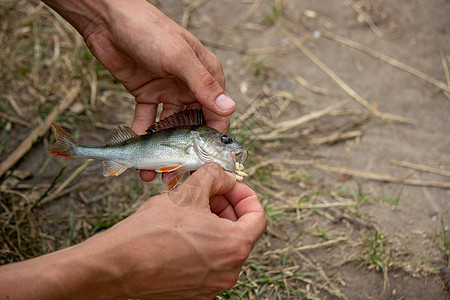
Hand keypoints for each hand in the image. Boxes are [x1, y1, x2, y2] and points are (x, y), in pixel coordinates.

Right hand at [0, 163, 266, 299]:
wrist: (116, 266)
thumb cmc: (151, 231)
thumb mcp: (186, 193)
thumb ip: (213, 177)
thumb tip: (222, 176)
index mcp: (235, 246)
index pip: (258, 216)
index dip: (244, 195)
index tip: (229, 187)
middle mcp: (229, 271)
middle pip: (241, 233)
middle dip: (227, 209)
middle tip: (208, 195)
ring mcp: (212, 287)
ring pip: (224, 249)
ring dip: (214, 226)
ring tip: (191, 212)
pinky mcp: (195, 294)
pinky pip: (208, 265)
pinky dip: (203, 246)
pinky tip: (182, 234)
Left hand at [42, 0, 236, 181]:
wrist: (107, 20)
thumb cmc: (149, 31)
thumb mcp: (179, 58)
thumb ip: (203, 85)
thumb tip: (230, 109)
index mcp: (206, 75)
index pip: (217, 113)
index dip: (212, 138)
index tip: (204, 163)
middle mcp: (189, 86)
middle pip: (193, 124)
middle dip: (184, 150)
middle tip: (174, 173)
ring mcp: (167, 90)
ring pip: (169, 127)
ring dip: (162, 148)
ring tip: (152, 171)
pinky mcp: (146, 93)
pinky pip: (147, 119)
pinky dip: (142, 136)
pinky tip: (137, 152)